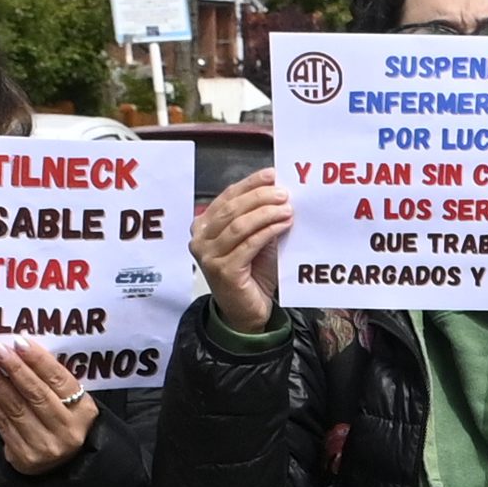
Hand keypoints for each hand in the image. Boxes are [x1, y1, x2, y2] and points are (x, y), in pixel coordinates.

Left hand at [0, 342, 96, 473]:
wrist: (63, 466)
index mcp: (82, 411)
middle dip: (14, 368)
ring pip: (16, 407)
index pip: (59, 380)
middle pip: (36, 393)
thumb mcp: (71, 402)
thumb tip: (20, 351)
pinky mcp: (23, 456)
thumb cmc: (64, 423)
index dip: (38, 360)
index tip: (19, 341)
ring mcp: (44, 445)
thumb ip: (52, 381)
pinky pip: (3, 424)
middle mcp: (66, 430)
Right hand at [195, 169, 295, 334]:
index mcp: (203, 225)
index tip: (272, 174)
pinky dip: (267, 231)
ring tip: (287, 208)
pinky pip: (248, 244)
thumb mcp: (254, 240)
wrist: (246, 312)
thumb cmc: (250, 274)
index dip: (249, 184)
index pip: (227, 197)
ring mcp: (208, 255)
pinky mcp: (222, 270)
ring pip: (239, 224)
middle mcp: (200, 238)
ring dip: (266, 213)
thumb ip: (258, 219)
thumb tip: (277, 191)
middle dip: (260, 197)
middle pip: (232, 208)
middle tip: (284, 193)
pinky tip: (283, 225)